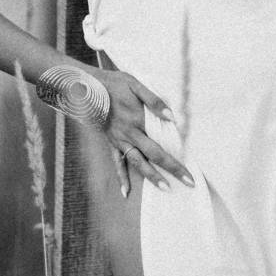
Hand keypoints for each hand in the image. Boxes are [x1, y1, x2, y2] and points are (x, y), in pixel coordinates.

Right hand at [88, 65, 194, 196]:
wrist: (86, 87)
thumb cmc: (114, 83)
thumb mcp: (135, 84)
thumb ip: (154, 100)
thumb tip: (172, 117)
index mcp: (137, 120)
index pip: (161, 145)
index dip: (176, 160)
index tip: (189, 172)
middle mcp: (129, 134)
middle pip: (153, 157)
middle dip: (172, 171)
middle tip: (188, 183)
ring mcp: (119, 140)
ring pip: (137, 163)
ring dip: (151, 176)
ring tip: (165, 189)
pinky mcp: (111, 142)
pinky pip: (117, 162)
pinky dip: (122, 178)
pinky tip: (126, 192)